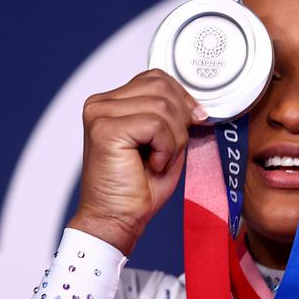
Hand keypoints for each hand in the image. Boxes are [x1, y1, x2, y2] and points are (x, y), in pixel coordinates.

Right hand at [67, 69, 207, 254]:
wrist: (118, 220)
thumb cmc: (139, 187)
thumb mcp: (167, 143)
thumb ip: (176, 117)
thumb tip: (198, 106)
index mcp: (113, 102)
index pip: (158, 78)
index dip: (183, 99)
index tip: (193, 123)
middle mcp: (101, 103)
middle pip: (162, 87)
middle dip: (180, 121)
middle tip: (169, 151)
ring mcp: (100, 114)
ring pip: (162, 106)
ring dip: (173, 139)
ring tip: (158, 161)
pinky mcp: (105, 129)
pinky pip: (155, 125)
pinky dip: (165, 149)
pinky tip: (152, 165)